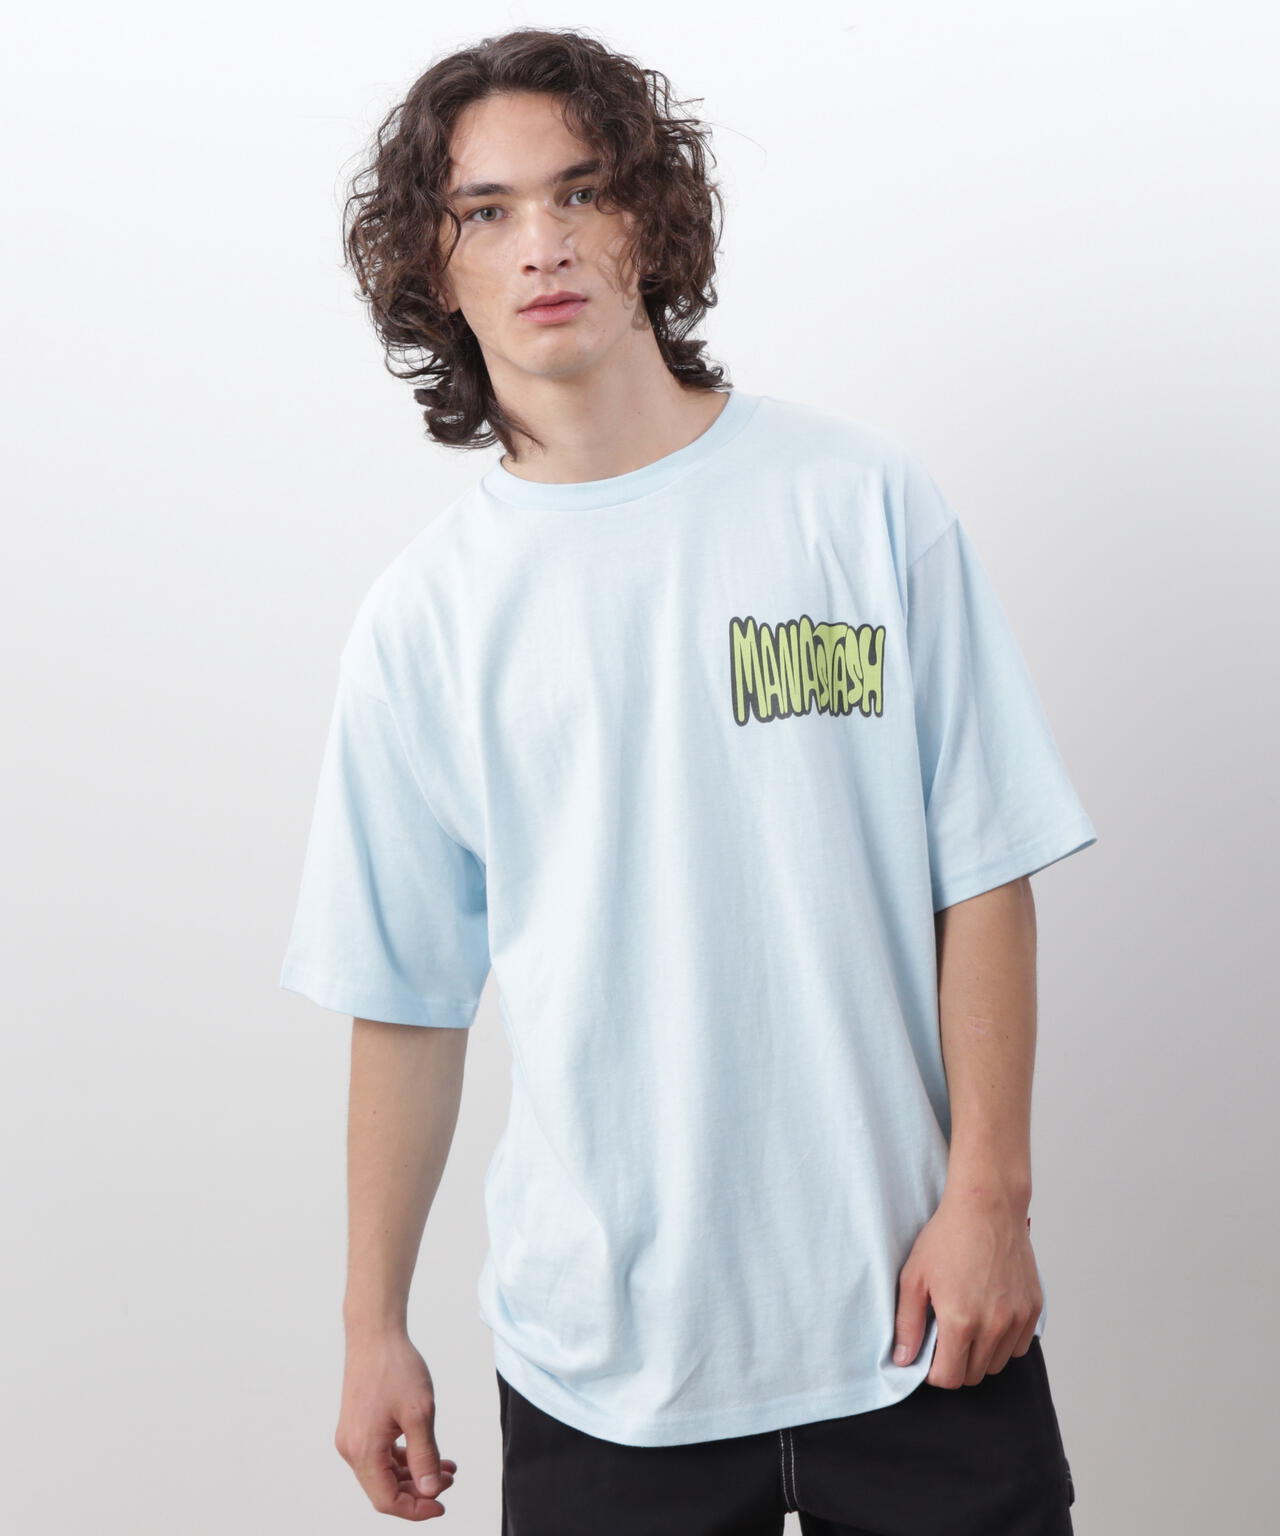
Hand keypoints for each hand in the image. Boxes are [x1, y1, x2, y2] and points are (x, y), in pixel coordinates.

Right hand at [335, 1330, 458, 1519]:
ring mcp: (353, 1437)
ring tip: (446, 1468)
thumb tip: (429, 1492)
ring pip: (384, 1472)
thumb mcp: (419, 1414)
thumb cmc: (395, 1368)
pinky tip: (428, 1452)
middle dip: (418, 1491)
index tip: (441, 1505)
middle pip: (384, 1489)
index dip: (415, 1509)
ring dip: (414, 1474)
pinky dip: (404, 1458)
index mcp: (363, 1451)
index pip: (386, 1500)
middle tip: (448, 1482)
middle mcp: (352, 1449)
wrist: (375, 1334)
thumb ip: (424, 1456)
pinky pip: (380, 1455)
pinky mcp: (358, 1426)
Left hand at [891, 1192, 1041, 1387]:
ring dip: (980, 1356)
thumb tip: (903, 1360)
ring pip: (997, 1363)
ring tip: (966, 1326)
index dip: (933, 1373)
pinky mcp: (1033, 1308)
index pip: (949, 1378)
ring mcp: (1017, 1318)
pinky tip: (989, 1318)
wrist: (987, 1206)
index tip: (928, 1356)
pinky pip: (1019, 1345)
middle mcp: (994, 1326)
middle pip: (973, 1375)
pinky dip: (1004, 1342)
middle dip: (955, 1364)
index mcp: (961, 1321)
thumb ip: (907, 1323)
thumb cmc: (947, 1237)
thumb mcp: (914, 1277)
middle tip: (944, 1338)